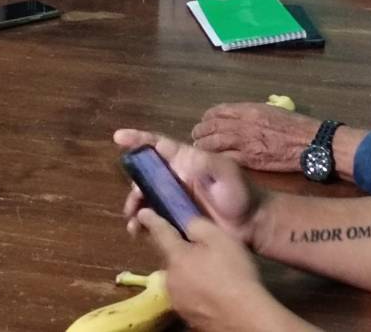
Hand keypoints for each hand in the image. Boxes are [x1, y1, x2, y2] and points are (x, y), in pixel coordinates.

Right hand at [114, 129, 261, 243]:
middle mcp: (176, 178)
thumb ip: (206, 162)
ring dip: (135, 207)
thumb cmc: (241, 194)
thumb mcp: (226, 172)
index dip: (138, 139)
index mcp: (186, 161)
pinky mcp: (176, 220)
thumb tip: (181, 157)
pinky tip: (138, 232)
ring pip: (146, 199)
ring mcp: (175, 200)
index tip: (118, 137)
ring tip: (133, 221)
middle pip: (146, 176)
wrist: (252, 226)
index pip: (158, 145)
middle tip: (133, 201)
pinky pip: (153, 219)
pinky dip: (142, 224)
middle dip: (134, 186)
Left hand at [136, 210, 280, 331]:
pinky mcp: (186, 315)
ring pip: (179, 277)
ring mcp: (177, 299)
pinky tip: (212, 290)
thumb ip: (197, 225)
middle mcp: (170, 279)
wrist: (243, 316)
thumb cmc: (233, 273)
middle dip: (180, 250)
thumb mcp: (219, 238)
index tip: (143, 213)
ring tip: (211, 272)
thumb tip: (184, 223)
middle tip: (200, 249)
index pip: (159, 232)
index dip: (151, 220)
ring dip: (188, 271)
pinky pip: (187, 294)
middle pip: (171, 257)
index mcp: (176, 256)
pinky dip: (195, 289)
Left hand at [191, 103, 321, 172]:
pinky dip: (214, 160)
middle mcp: (242, 125)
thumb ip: (252, 113)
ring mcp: (244, 143)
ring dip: (202, 146)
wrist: (309, 142)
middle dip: (200, 132)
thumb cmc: (294, 125)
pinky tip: (210, 161)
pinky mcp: (249, 160)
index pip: (219, 111)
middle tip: (196, 136)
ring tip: (198, 149)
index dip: (208, 117)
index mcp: (249, 110)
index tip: (204, 121)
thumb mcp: (271, 110)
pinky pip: (224, 159)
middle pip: (212, 127)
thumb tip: (238, 117)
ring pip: (213, 143)